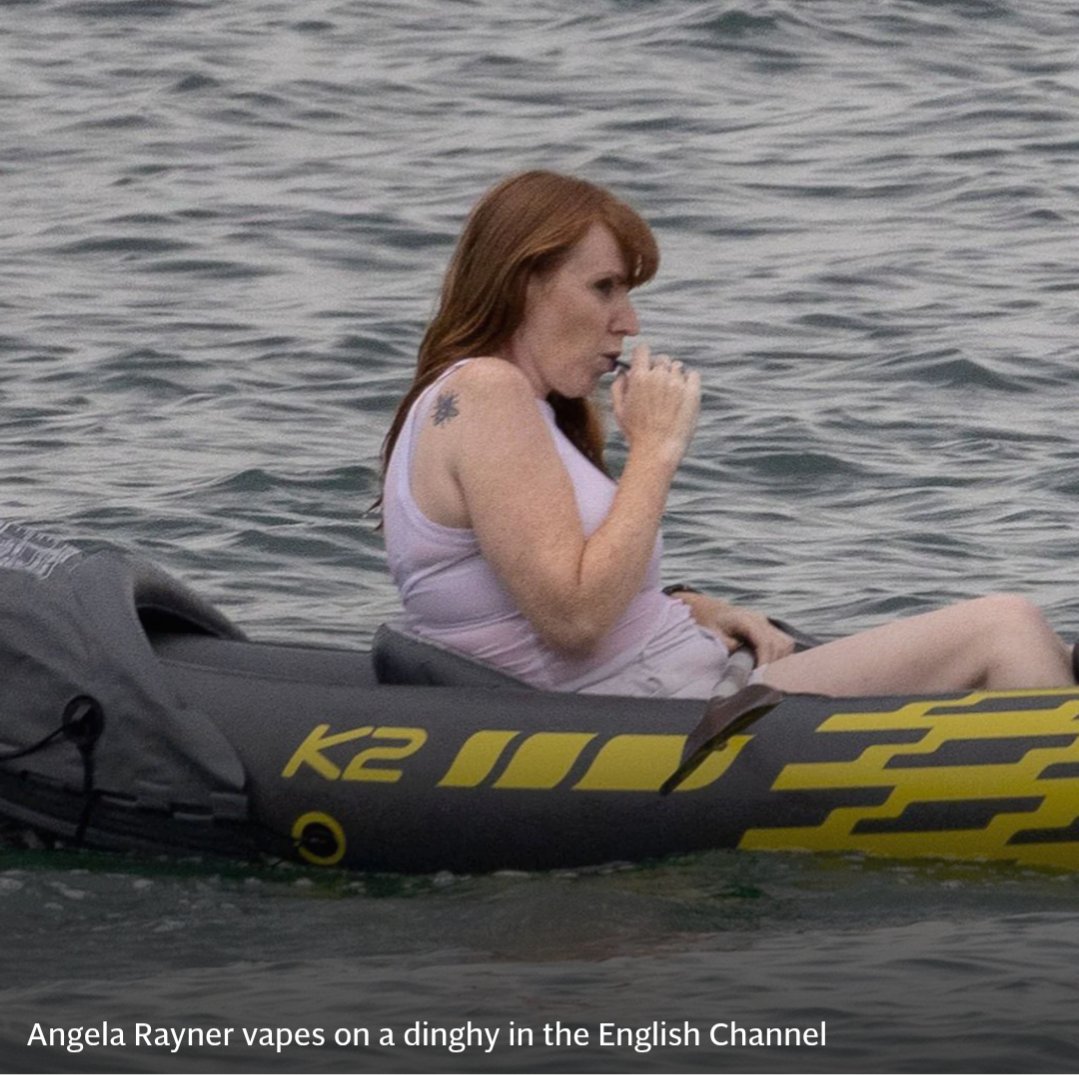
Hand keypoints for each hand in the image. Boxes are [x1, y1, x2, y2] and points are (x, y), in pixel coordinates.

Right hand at [611, 342, 699, 464]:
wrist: (657, 449)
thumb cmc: (636, 433)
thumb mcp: (619, 409)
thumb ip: (618, 386)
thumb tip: (623, 372)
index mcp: (639, 377)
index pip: (642, 350)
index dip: (642, 357)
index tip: (644, 366)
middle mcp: (659, 376)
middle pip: (661, 358)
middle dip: (658, 368)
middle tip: (657, 385)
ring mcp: (677, 383)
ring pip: (677, 367)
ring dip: (673, 375)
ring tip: (670, 394)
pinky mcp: (693, 392)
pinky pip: (693, 375)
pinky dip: (689, 380)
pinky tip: (682, 393)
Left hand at [672, 592, 795, 664]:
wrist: (715, 612)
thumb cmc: (712, 624)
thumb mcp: (714, 635)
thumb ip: (728, 646)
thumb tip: (744, 660)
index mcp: (745, 620)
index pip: (764, 642)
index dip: (765, 661)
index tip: (760, 676)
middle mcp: (760, 619)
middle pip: (779, 644)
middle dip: (773, 664)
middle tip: (761, 678)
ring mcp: (767, 623)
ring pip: (786, 644)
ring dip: (780, 660)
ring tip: (766, 673)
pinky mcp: (771, 629)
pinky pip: (785, 644)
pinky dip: (781, 656)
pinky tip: (770, 665)